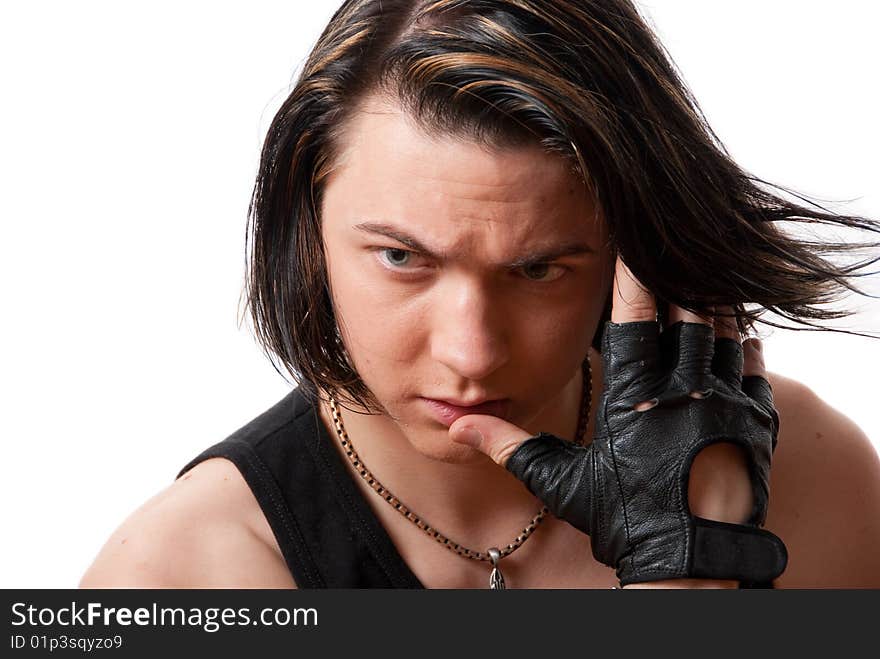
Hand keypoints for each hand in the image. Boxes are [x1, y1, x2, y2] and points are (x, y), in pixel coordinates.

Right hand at [449, 255, 786, 586]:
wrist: (691, 561)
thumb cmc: (624, 520)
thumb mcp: (560, 481)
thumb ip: (510, 446)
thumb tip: (458, 428)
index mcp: (634, 398)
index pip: (633, 321)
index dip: (632, 278)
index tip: (633, 245)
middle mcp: (683, 392)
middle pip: (686, 316)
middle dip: (679, 281)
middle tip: (673, 251)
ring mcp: (724, 406)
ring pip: (725, 337)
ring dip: (715, 307)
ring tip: (706, 282)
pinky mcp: (755, 426)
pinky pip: (756, 373)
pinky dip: (748, 349)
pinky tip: (743, 335)